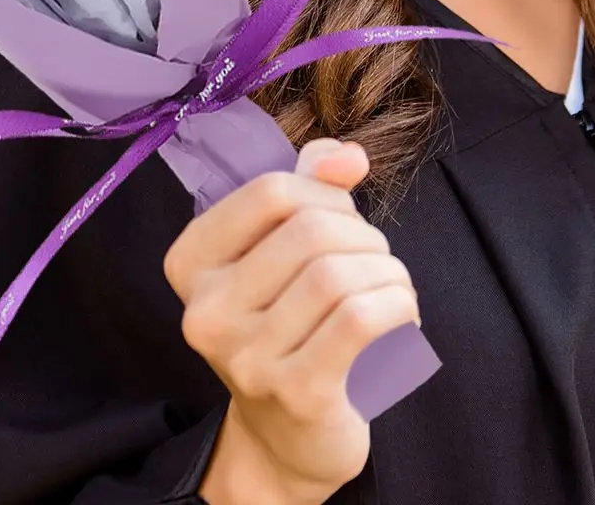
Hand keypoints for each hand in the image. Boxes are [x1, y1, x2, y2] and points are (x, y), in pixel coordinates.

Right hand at [168, 140, 417, 504]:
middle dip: (363, 236)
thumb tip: (350, 156)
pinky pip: (362, 319)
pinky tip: (402, 315)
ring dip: (387, 272)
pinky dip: (398, 304)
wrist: (288, 438)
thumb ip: (311, 187)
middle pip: (310, 230)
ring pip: (339, 274)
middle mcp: (206, 313)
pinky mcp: (297, 393)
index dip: (325, 194)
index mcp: (192, 264)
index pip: (270, 191)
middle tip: (374, 262)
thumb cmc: (290, 326)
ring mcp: (247, 358)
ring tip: (392, 289)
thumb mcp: (285, 249)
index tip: (343, 220)